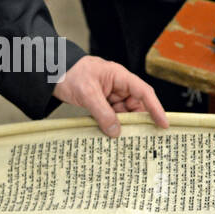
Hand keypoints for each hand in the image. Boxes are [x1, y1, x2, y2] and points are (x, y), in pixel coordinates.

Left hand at [53, 54, 168, 135]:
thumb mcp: (87, 93)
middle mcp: (118, 85)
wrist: (51, 72)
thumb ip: (102, 112)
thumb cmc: (70, 73)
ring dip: (124, 125)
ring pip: (124, 113)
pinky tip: (111, 136)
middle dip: (138, 121)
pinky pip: (112, 115)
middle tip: (142, 139)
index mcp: (120, 76)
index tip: (163, 123)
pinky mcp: (101, 102)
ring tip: (125, 141)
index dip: (155, 108)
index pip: (143, 92)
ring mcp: (110, 95)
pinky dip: (112, 125)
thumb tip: (116, 131)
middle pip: (136, 105)